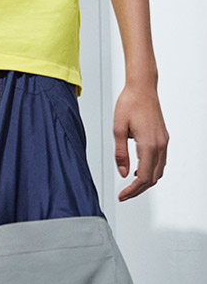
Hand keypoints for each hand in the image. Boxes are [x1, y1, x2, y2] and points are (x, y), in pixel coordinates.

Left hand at [113, 82, 168, 199]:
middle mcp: (160, 145)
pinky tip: (139, 169)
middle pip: (153, 178)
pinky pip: (160, 161)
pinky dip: (151, 170)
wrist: (142, 88)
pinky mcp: (163, 138)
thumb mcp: (118, 128)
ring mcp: (164, 142)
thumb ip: (120, 153)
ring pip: (159, 171)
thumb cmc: (130, 103)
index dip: (133, 190)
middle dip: (139, 190)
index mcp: (149, 145)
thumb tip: (123, 173)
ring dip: (146, 181)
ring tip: (130, 184)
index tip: (122, 195)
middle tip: (125, 194)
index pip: (144, 178)